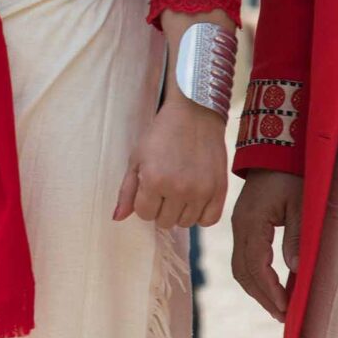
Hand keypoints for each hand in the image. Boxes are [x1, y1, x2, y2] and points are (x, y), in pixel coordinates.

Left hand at [115, 99, 230, 230]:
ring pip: (185, 223)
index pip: (144, 214)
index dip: (145, 202)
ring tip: (181, 189)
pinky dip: (201, 214)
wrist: (195, 114)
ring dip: (180, 211)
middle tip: (166, 186)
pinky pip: (209, 221)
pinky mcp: (220, 190)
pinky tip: (196, 199)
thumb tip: (117, 218)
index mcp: (154, 180)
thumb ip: (127, 190)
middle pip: (164, 222)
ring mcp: (201, 191)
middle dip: (161, 207)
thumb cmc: (162, 134)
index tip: (150, 186)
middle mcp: (178, 189)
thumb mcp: (137, 157)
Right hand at [230, 170, 302, 321]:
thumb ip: (296, 236)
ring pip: (240, 267)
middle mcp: (240, 228)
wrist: (276, 150)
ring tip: (278, 306)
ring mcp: (239, 227)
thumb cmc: (292, 175)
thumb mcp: (300, 204)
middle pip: (242, 272)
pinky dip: (256, 276)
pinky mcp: (244, 225)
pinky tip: (271, 285)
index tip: (286, 308)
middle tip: (283, 315)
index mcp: (252, 223)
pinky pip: (244, 258)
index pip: (256, 266)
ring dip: (257, 289)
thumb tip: (295, 269)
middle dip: (262, 296)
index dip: (270, 290)